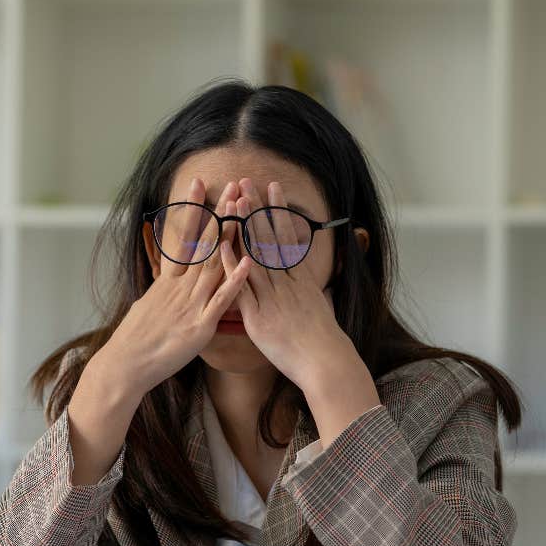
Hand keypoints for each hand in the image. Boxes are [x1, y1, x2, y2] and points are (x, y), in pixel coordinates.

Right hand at [99, 177, 252, 396]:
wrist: (126, 365)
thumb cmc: (136, 340)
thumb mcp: (148, 306)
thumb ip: (163, 291)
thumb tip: (165, 281)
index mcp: (168, 281)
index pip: (182, 236)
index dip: (191, 209)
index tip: (198, 183)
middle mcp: (180, 287)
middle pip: (203, 243)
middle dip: (219, 213)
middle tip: (232, 185)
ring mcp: (191, 304)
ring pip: (214, 264)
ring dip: (231, 236)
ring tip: (244, 210)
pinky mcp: (200, 326)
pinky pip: (221, 300)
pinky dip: (235, 281)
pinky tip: (248, 262)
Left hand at [219, 178, 356, 393]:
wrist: (324, 363)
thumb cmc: (323, 341)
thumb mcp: (320, 307)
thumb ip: (310, 291)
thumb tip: (308, 281)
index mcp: (301, 280)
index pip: (288, 238)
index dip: (278, 212)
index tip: (272, 189)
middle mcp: (286, 284)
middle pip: (269, 240)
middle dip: (257, 210)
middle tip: (247, 182)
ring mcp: (271, 299)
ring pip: (255, 257)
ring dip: (244, 228)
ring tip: (235, 202)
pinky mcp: (258, 317)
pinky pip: (242, 288)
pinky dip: (232, 267)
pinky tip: (222, 247)